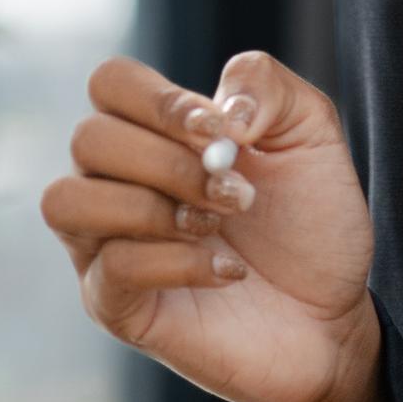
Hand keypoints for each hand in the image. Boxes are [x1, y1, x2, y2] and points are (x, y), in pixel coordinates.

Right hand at [40, 50, 396, 401]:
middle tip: (239, 196)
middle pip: (88, 139)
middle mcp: (114, 183)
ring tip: (217, 228)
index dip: (160, 99)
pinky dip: (177, 262)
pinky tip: (227, 272)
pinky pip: (111, 268)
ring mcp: (105, 247)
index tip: (222, 133)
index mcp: (152, 132)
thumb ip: (265, 85)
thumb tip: (218, 103)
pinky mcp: (115, 307)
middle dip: (171, 163)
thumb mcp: (311, 134)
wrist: (333, 318)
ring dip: (154, 208)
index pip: (109, 83)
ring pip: (68, 200)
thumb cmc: (311, 225)